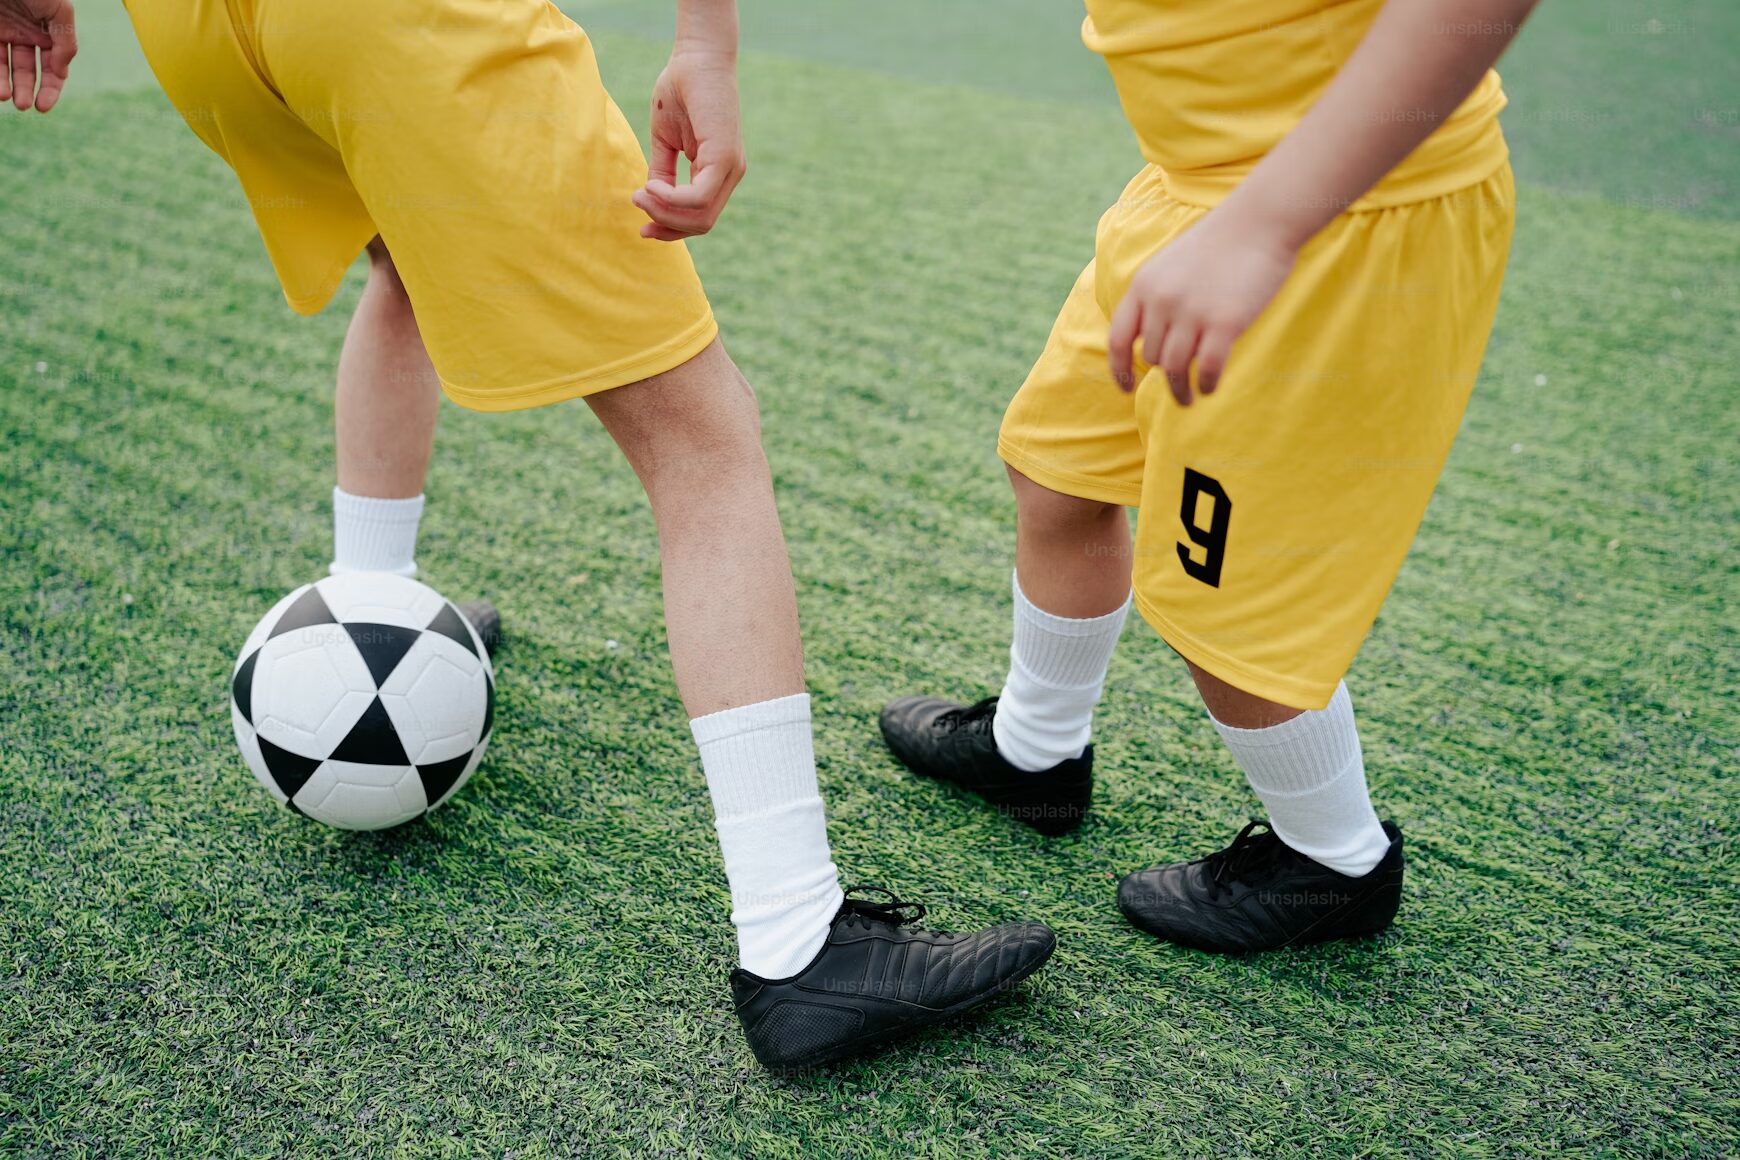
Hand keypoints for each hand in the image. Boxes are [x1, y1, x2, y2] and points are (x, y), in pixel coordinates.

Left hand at [0, 0, 75, 111]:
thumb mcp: (60, 10)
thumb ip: (67, 42)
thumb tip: (61, 71)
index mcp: (47, 32)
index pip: (52, 67)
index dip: (50, 88)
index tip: (43, 106)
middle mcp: (24, 34)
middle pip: (26, 71)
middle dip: (25, 90)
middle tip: (22, 105)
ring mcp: (2, 31)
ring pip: (3, 66)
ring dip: (4, 85)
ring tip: (5, 97)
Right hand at [630, 51, 745, 240]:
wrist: (695, 56)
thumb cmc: (680, 90)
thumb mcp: (665, 140)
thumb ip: (662, 171)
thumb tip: (650, 198)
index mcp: (717, 173)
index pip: (700, 218)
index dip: (671, 229)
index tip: (643, 227)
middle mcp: (729, 175)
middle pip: (701, 225)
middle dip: (665, 224)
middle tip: (637, 201)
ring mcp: (730, 168)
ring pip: (700, 217)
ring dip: (664, 212)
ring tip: (641, 193)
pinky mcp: (724, 158)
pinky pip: (698, 198)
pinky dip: (671, 199)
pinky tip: (652, 186)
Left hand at [1107, 210, 1299, 404]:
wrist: (1260, 221)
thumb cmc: (1220, 244)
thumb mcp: (1171, 265)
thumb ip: (1157, 299)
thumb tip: (1151, 347)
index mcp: (1144, 286)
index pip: (1118, 338)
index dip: (1119, 368)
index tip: (1126, 387)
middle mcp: (1162, 301)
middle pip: (1153, 356)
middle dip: (1164, 372)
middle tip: (1180, 382)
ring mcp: (1192, 313)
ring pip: (1175, 369)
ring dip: (1180, 391)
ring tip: (1189, 400)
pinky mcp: (1225, 323)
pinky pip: (1208, 369)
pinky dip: (1207, 385)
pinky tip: (1210, 389)